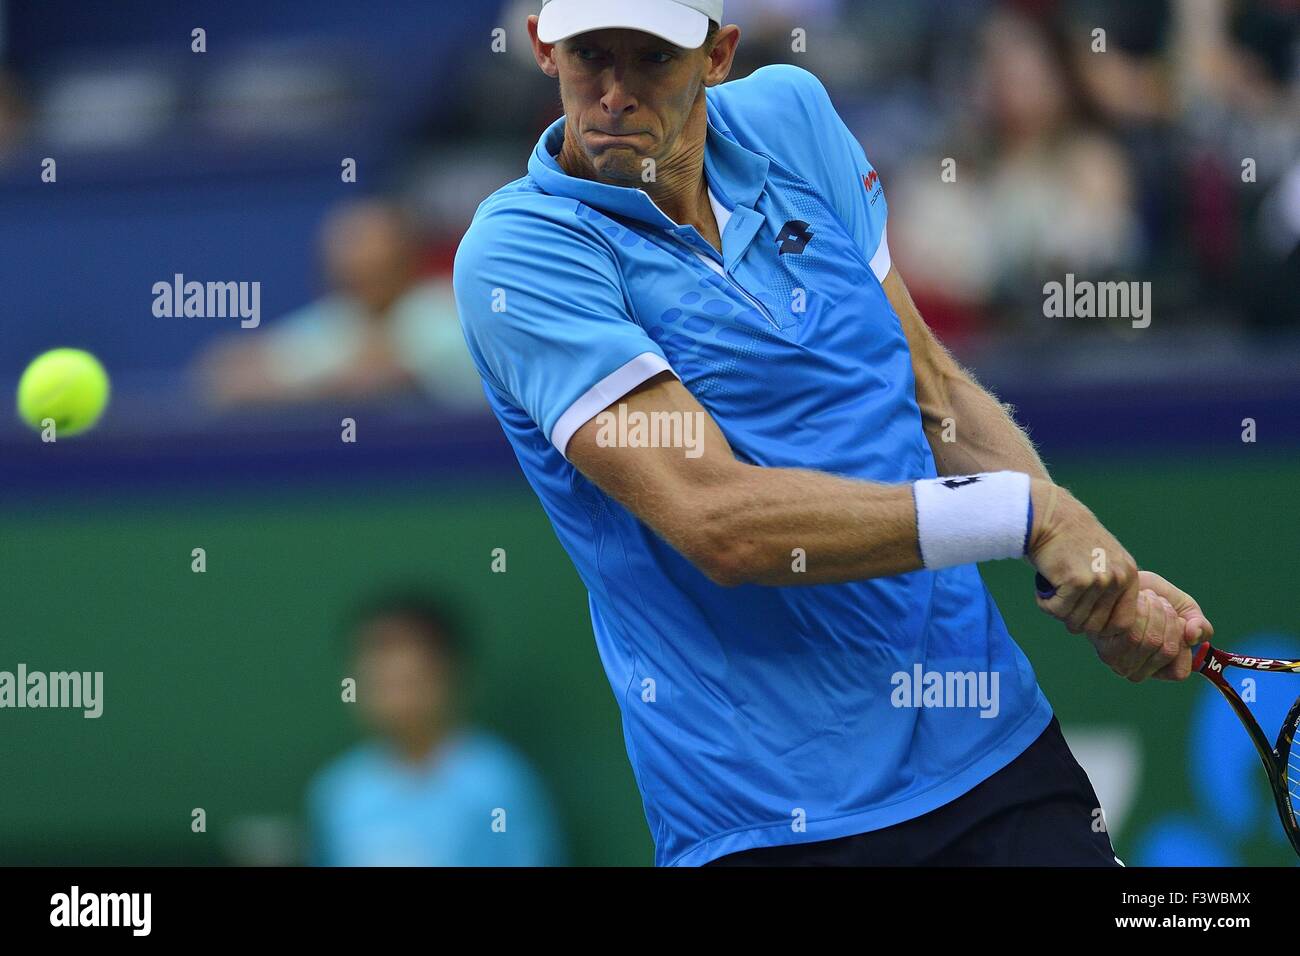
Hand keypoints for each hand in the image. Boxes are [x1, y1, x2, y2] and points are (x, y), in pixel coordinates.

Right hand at [1027, 480, 1139, 639]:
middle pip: (1095, 626)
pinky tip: (1042, 588)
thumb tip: (1102, 629)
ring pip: (1074, 620)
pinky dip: (1044, 604)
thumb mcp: (1103, 560)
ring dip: (1057, 610)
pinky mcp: (1076, 580)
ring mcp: (1099, 580)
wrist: (1049, 515)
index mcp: (1129, 576)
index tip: (1082, 616)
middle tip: (1060, 602)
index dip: (1100, 627)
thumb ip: (1109, 589)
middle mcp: (1118, 578)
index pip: (1123, 624)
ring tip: (1051, 591)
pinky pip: (1057, 610)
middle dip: (1074, 619)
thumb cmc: (1069, 539)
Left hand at [1087, 588, 1195, 681]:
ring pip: (1152, 641)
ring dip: (1156, 611)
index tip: (1179, 621)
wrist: (1121, 577)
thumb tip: (1193, 636)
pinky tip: (1134, 599)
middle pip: (1168, 651)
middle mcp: (1135, 670)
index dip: (1183, 644)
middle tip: (1160, 603)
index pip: (1180, 672)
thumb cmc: (1154, 596)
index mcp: (1157, 669)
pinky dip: (1140, 609)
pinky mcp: (1103, 642)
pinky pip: (1133, 632)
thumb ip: (1200, 625)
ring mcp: (1117, 660)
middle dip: (1171, 619)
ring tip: (1147, 598)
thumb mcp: (1185, 610)